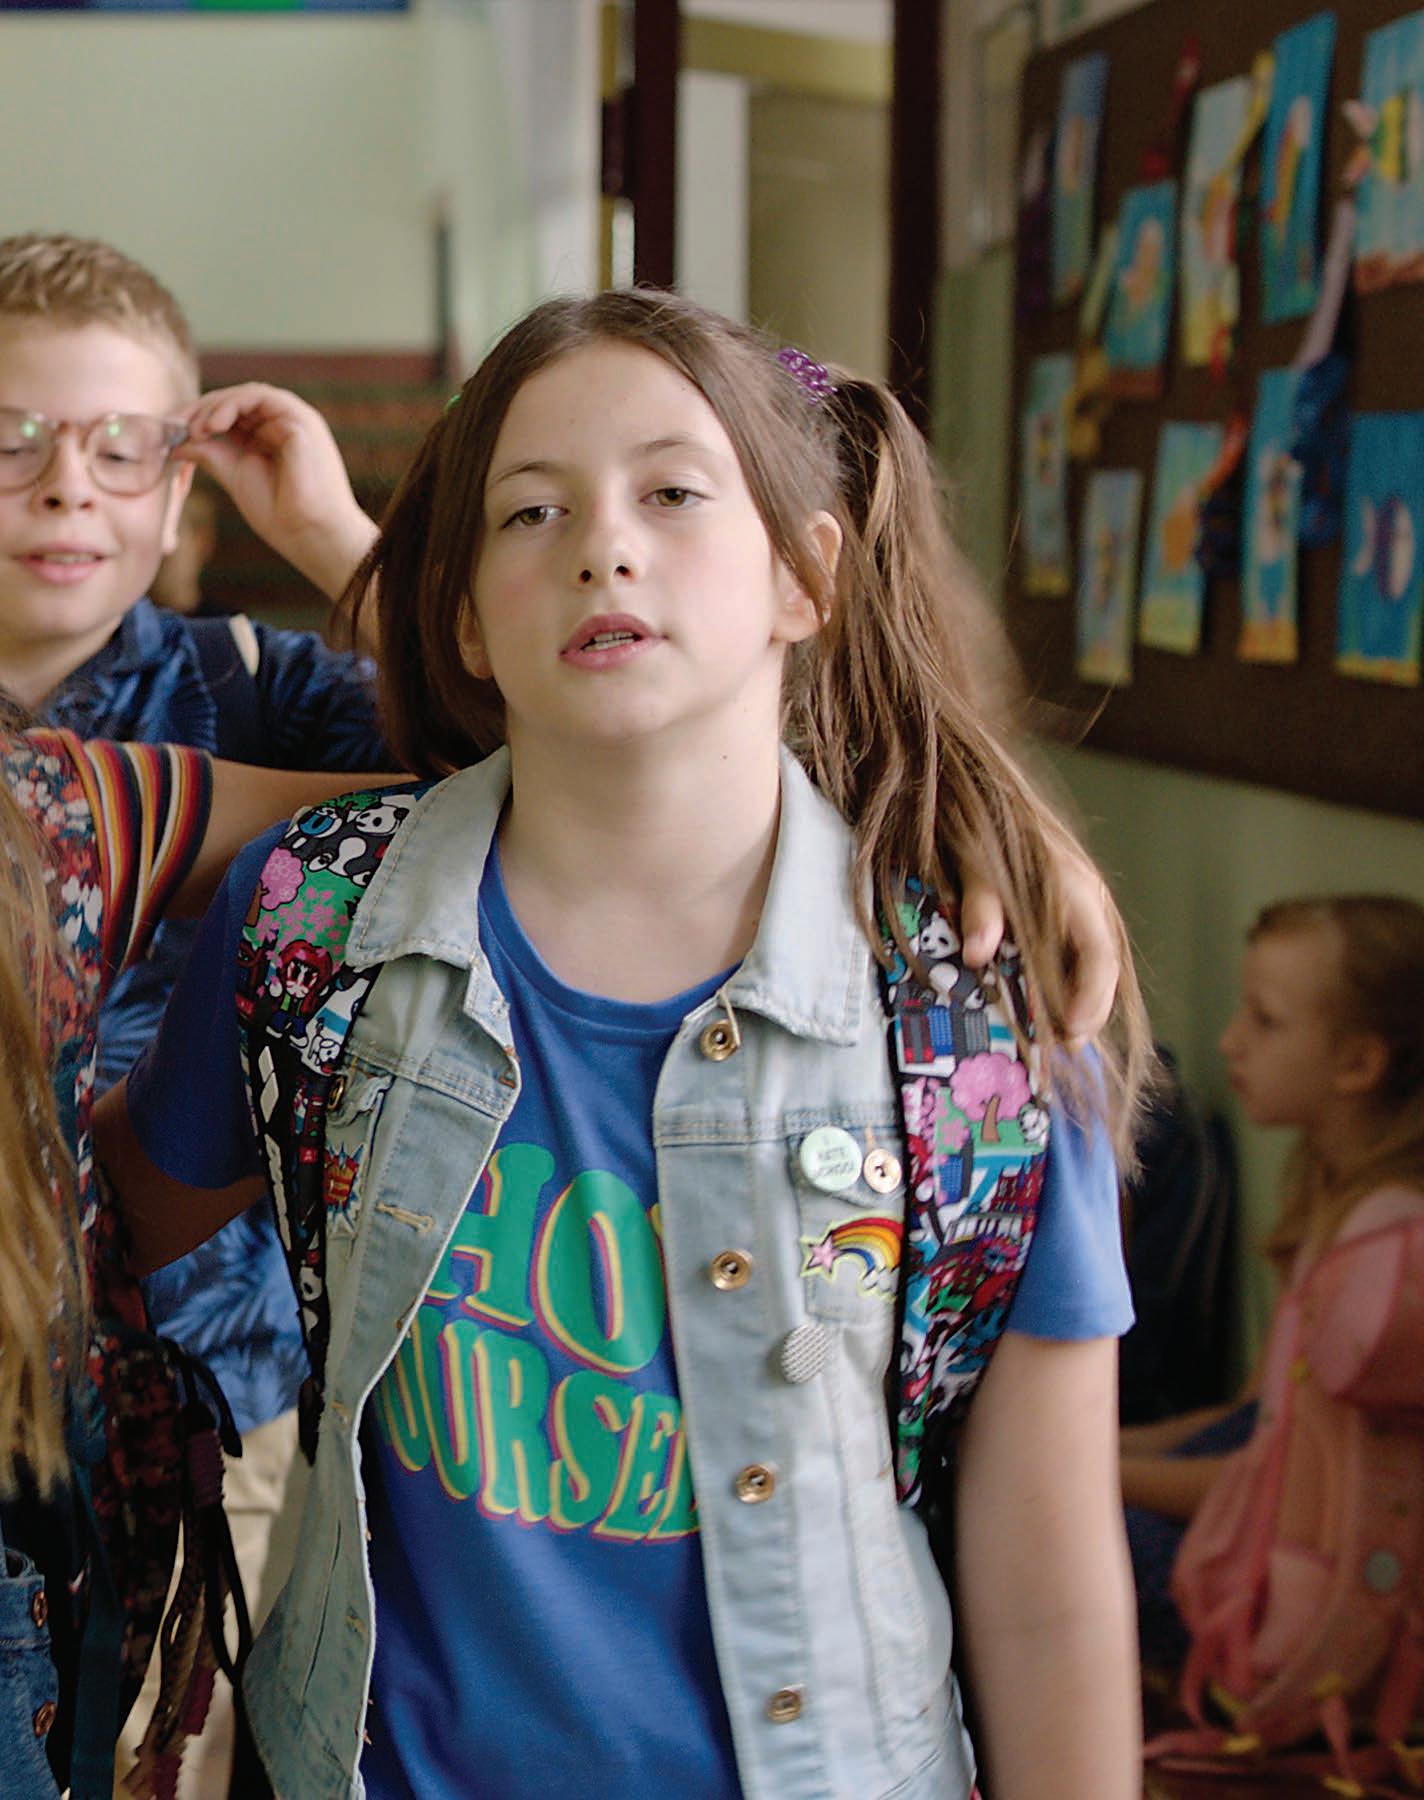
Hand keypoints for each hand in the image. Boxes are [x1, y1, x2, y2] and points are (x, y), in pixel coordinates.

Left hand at [179, 385, 377, 604]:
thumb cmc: (281, 516)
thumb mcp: (234, 477)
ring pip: (246, 395)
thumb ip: (209, 454)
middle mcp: (284, 425)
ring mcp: (295, 420)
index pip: (231, 415)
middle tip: (175, 426)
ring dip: (214, 406)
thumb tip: (174, 442)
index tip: (172, 432)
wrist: (312, 535)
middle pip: (235, 401)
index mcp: (272, 438)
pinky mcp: (301, 420)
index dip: (199, 418)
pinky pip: (260, 397)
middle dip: (201, 409)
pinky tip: (212, 426)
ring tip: (194, 429)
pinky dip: (231, 406)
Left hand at [960, 844, 1118, 1044]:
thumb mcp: (976, 864)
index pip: (1099, 955)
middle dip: (1087, 1014)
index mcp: (1075, 890)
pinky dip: (1063, 988)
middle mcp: (1088, 903)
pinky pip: (1073, 959)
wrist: (983, 797)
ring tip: (1054, 1041)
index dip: (1091, 997)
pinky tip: (1043, 1011)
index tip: (1072, 1029)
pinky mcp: (1066, 916)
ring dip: (1075, 1005)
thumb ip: (980, 907)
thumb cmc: (982, 828)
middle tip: (1062, 1048)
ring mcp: (1081, 911)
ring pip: (1090, 969)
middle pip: (1102, 972)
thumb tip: (976, 955)